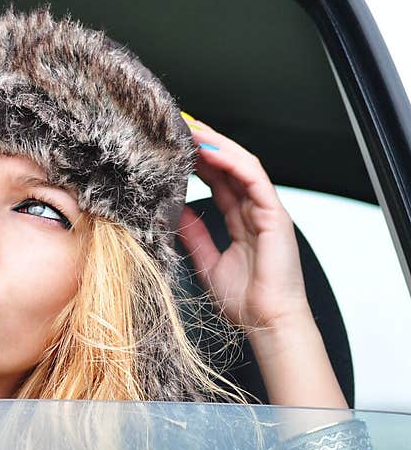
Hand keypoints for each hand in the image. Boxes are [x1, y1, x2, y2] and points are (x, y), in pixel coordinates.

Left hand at [176, 114, 310, 330]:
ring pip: (242, 164)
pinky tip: (208, 152)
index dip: (198, 162)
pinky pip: (253, 178)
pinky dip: (231, 161)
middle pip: (230, 166)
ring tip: (191, 130)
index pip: (219, 181)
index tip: (174, 148)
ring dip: (216, 145)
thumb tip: (174, 211)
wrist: (267, 323)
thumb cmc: (244, 302)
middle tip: (179, 126)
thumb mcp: (206, 261)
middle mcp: (255, 211)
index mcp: (241, 221)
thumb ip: (192, 234)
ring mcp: (267, 210)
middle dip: (206, 144)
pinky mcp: (275, 214)